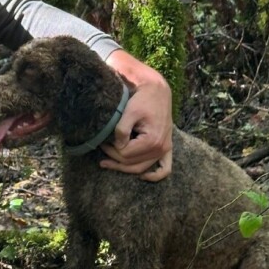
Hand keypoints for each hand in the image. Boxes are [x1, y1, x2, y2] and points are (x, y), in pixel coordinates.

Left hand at [99, 50, 172, 180]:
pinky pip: (165, 168)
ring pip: (142, 168)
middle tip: (102, 148)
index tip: (101, 142)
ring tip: (107, 163)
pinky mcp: (166, 147)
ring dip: (124, 168)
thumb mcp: (129, 112)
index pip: (126, 155)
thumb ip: (122, 130)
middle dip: (114, 158)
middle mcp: (161, 148)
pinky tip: (143, 177)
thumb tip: (118, 146)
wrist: (157, 91)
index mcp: (152, 140)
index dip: (111, 150)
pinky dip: (155, 175)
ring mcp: (165, 149)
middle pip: (132, 164)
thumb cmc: (143, 100)